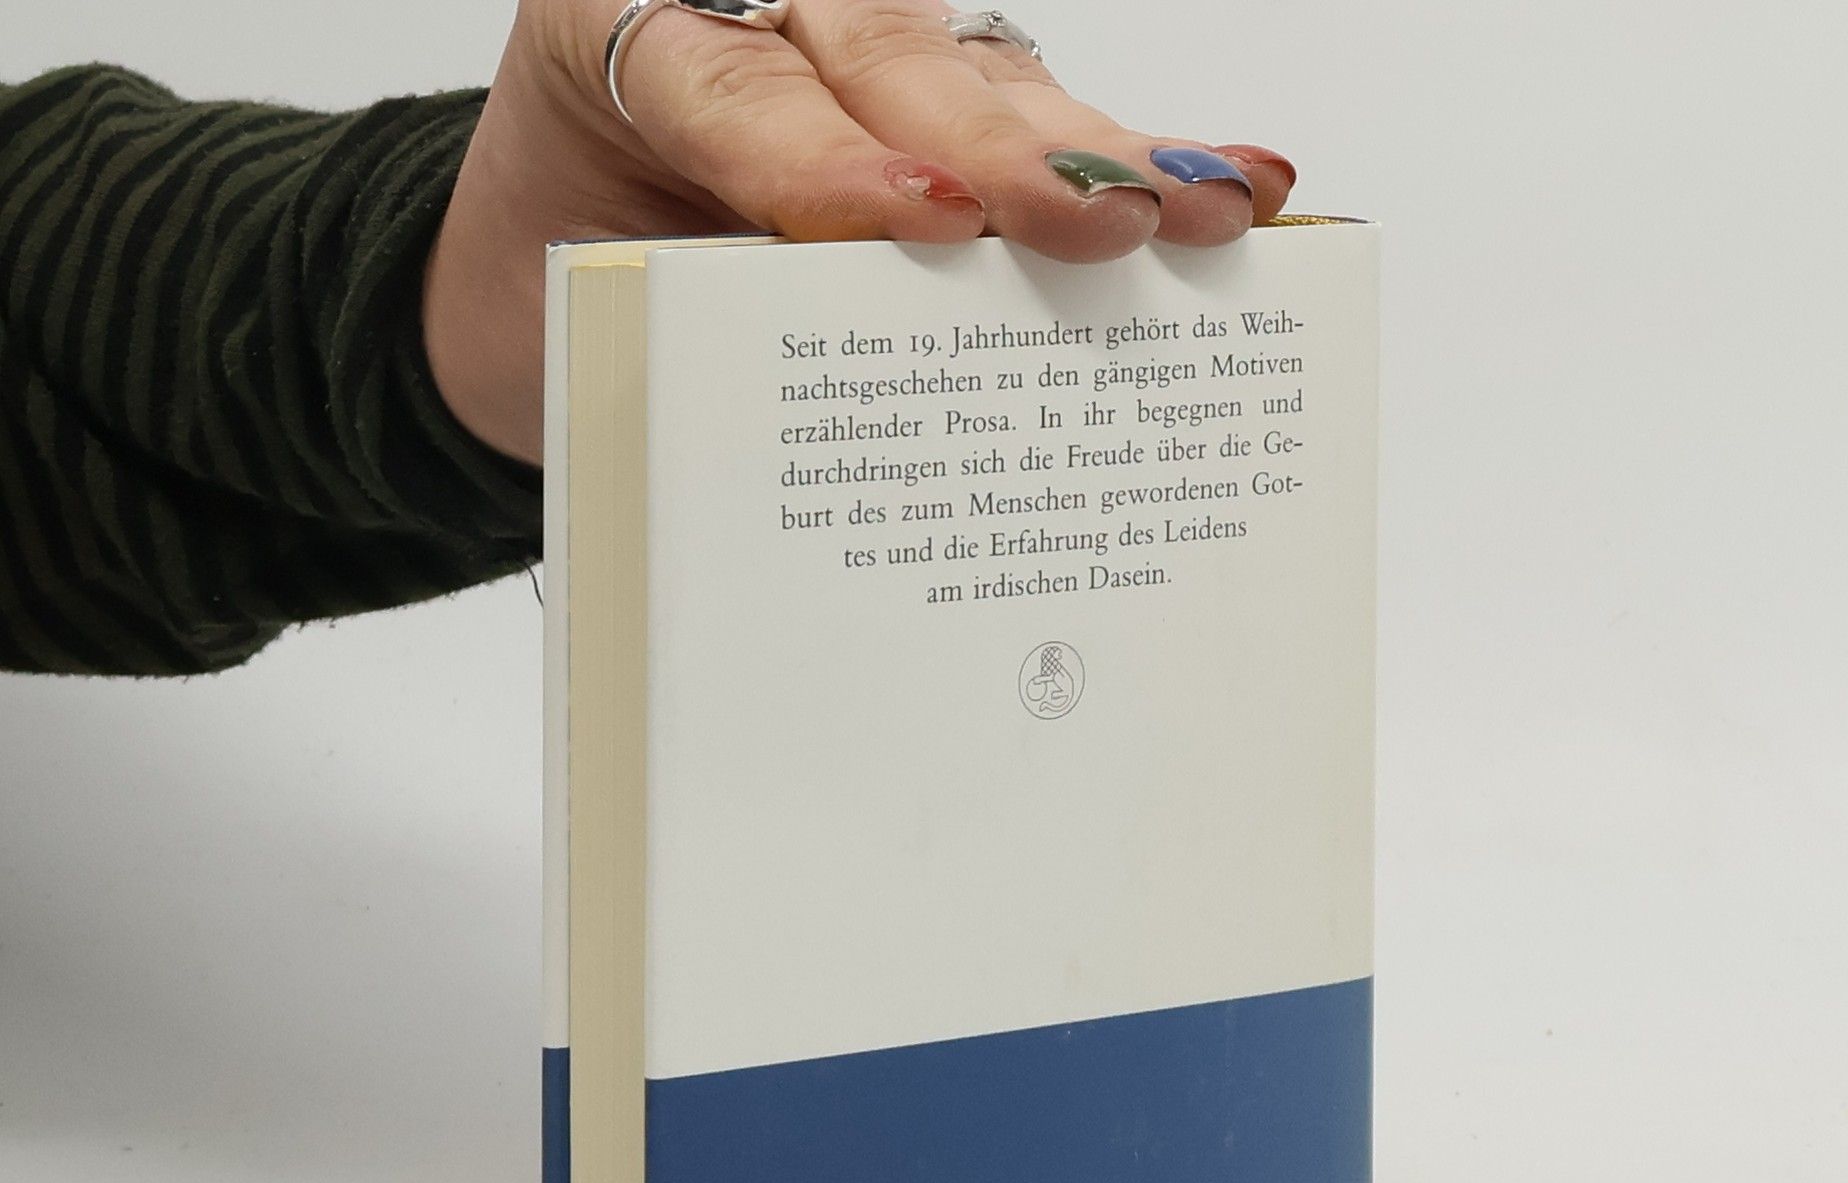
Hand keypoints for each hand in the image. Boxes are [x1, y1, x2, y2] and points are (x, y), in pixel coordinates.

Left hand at [424, 0, 1297, 463]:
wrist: (538, 275)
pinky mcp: (933, 97)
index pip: (734, 90)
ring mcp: (854, 48)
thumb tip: (862, 400)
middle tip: (1090, 221)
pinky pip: (1024, 115)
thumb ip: (708, 310)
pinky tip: (1230, 180)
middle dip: (994, 146)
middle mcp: (750, 10)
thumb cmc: (565, 284)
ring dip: (1098, 150)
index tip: (917, 223)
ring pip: (981, 78)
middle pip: (885, 56)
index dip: (824, 158)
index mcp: (623, 37)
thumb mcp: (596, 310)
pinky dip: (1124, 155)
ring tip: (1203, 205)